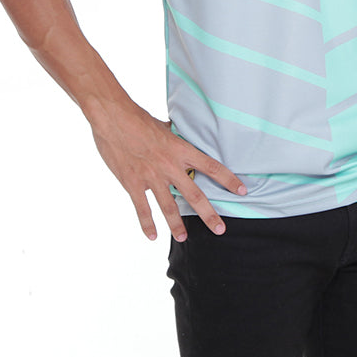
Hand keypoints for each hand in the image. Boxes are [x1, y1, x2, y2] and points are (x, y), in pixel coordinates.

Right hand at [90, 102, 245, 242]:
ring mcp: (151, 176)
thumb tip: (179, 133)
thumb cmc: (137, 118)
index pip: (211, 167)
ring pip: (169, 206)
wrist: (113, 118)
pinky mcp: (133, 183)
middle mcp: (170, 166)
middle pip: (194, 194)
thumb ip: (173, 136)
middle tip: (220, 229)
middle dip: (209, 214)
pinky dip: (147, 224)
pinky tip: (152, 236)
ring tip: (183, 237)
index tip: (242, 191)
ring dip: (177, 224)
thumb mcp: (162, 126)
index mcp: (180, 149)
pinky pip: (142, 208)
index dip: (228, 179)